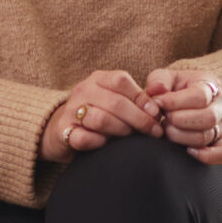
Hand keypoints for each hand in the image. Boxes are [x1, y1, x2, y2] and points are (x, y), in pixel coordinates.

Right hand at [40, 70, 156, 163]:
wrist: (61, 129)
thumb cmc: (99, 113)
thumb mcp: (115, 99)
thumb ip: (136, 98)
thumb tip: (160, 102)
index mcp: (97, 79)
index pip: (121, 81)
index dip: (142, 98)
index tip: (157, 114)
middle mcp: (82, 91)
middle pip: (115, 102)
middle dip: (139, 119)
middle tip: (153, 131)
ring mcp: (71, 111)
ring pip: (100, 119)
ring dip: (121, 130)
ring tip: (130, 137)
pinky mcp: (63, 132)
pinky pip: (83, 137)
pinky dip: (99, 142)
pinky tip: (106, 144)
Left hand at [144, 66, 221, 163]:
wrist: (183, 100)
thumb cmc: (173, 88)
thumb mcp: (164, 77)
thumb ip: (158, 81)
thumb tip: (157, 89)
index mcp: (210, 84)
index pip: (200, 96)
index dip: (175, 102)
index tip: (158, 103)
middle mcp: (221, 104)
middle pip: (208, 117)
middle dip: (180, 121)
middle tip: (165, 119)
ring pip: (208, 136)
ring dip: (182, 136)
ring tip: (168, 130)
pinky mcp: (221, 142)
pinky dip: (207, 156)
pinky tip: (188, 151)